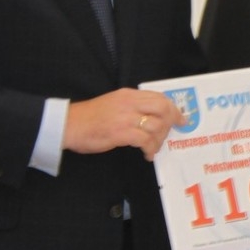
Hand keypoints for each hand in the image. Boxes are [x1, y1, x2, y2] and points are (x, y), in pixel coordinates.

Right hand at [64, 88, 185, 158]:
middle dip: (172, 122)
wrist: (69, 124)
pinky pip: (145, 140)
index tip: (180, 119)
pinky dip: (150, 149)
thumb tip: (152, 117)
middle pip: (163, 108)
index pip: (159, 97)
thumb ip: (132, 106)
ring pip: (156, 126)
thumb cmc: (89, 117)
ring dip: (159, 140)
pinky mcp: (120, 132)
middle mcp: (129, 103)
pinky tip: (146, 154)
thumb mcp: (114, 103)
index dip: (173, 109)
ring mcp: (125, 117)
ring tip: (153, 148)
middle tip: (172, 134)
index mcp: (128, 95)